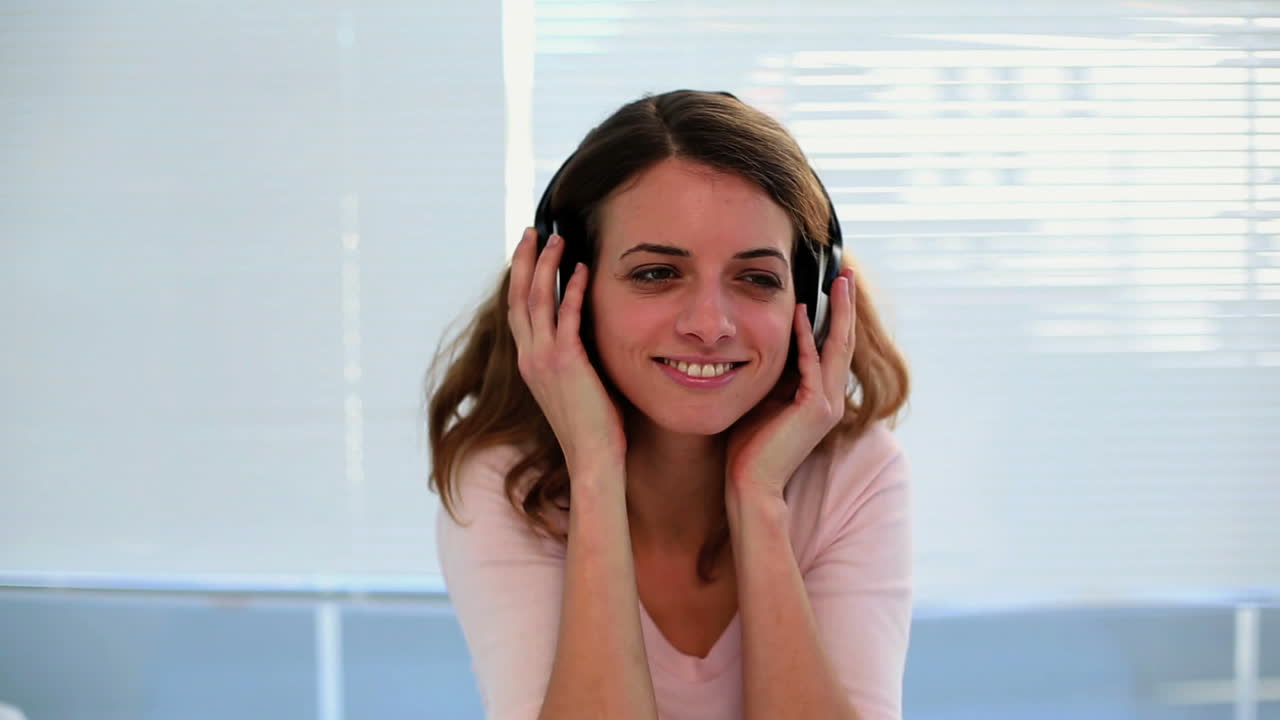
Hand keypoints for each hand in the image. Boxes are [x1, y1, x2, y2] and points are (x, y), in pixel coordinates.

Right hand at [507, 227, 625, 473]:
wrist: (591, 458)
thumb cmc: (592, 427)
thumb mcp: (575, 385)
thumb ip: (573, 357)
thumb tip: (586, 334)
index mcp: (529, 363)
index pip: (518, 311)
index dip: (521, 278)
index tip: (528, 252)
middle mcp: (529, 357)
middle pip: (519, 297)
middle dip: (526, 260)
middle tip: (533, 231)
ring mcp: (543, 359)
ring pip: (537, 300)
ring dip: (546, 265)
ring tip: (557, 239)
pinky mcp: (565, 362)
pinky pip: (566, 316)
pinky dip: (571, 290)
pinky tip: (581, 270)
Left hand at [725, 267, 856, 499]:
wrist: (749, 483)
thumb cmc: (747, 446)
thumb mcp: (761, 398)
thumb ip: (769, 373)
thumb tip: (754, 343)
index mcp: (818, 396)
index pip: (830, 347)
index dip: (832, 316)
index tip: (829, 286)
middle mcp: (829, 399)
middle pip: (842, 342)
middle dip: (843, 306)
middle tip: (844, 273)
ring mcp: (826, 404)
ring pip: (836, 348)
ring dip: (836, 313)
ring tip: (836, 282)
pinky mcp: (815, 410)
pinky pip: (812, 364)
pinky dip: (806, 338)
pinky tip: (800, 313)